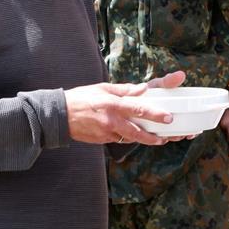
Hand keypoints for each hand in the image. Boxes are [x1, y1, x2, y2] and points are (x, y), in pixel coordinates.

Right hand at [65, 70, 185, 145]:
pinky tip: (134, 135)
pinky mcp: (102, 140)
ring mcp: (106, 132)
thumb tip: (143, 89)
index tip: (168, 117)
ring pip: (129, 138)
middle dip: (153, 137)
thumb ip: (125, 90)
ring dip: (143, 140)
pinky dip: (127, 138)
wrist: (60, 115)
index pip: (138, 109)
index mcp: (113, 104)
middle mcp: (111, 120)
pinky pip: (118, 139)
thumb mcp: (103, 88)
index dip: (155, 114)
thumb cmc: (82, 98)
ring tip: (156, 140)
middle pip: (137, 132)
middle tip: (164, 138)